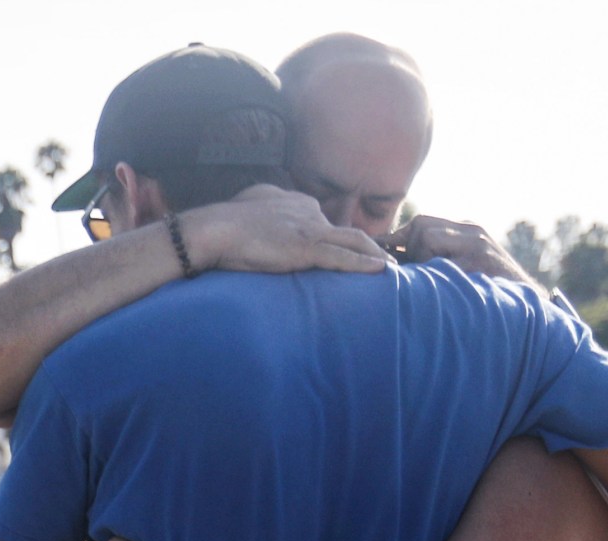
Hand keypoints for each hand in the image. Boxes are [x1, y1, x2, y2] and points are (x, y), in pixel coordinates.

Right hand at [188, 185, 391, 275]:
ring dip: (375, 256)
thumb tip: (263, 205)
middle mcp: (309, 211)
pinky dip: (364, 265)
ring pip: (353, 242)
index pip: (324, 222)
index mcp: (296, 202)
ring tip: (391, 268)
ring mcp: (310, 229)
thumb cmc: (226, 220)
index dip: (337, 238)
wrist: (216, 229)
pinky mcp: (307, 248)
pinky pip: (343, 257)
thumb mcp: (251, 202)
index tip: (348, 252)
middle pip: (346, 231)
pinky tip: (382, 271)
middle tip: (383, 261)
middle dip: (368, 246)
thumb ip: (265, 203)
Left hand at [388, 215, 536, 285]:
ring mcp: (477, 244)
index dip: (399, 241)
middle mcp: (472, 231)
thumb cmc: (485, 295)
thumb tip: (389, 260)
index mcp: (466, 230)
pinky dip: (431, 277)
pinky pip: (439, 262)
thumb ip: (435, 258)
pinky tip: (438, 292)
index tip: (389, 261)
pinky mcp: (479, 261)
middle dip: (409, 250)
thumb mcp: (462, 268)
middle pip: (420, 226)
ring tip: (433, 284)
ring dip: (420, 263)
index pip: (420, 223)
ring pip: (426, 237)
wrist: (526, 309)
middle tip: (417, 276)